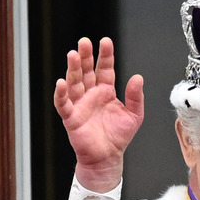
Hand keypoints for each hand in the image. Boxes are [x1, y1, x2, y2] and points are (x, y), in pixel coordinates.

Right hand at [53, 37, 143, 191]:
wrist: (108, 157)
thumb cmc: (118, 136)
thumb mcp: (134, 115)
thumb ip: (135, 96)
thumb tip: (138, 77)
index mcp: (106, 92)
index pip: (105, 69)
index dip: (105, 56)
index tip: (105, 42)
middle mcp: (91, 95)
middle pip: (86, 71)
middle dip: (85, 56)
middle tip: (84, 42)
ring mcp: (80, 104)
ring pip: (74, 83)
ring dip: (72, 69)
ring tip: (73, 54)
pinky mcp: (71, 117)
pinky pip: (64, 104)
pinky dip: (61, 93)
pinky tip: (62, 82)